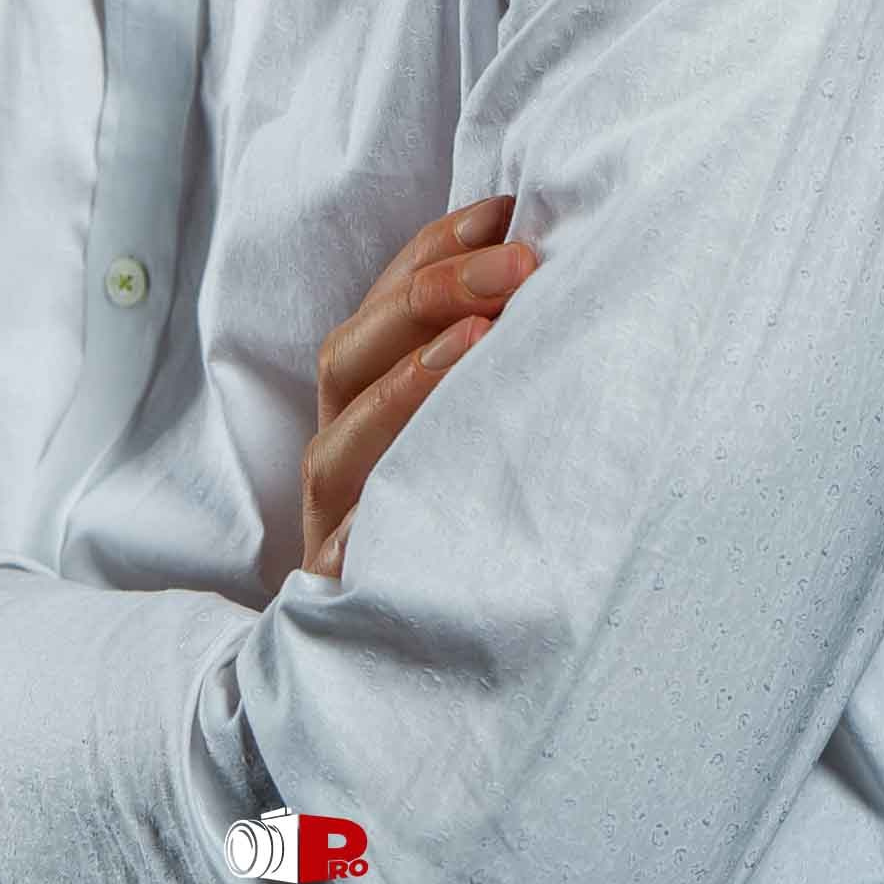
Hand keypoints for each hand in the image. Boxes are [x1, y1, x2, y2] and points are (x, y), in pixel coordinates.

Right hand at [301, 193, 537, 579]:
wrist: (434, 672)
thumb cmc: (480, 516)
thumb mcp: (486, 423)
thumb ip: (494, 352)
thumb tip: (552, 262)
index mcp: (364, 398)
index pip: (384, 301)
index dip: (437, 249)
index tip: (507, 211)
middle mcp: (339, 450)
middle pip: (350, 355)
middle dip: (433, 296)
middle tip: (519, 264)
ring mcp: (332, 522)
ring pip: (338, 445)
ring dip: (406, 384)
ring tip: (479, 340)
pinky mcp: (340, 594)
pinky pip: (344, 552)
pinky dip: (374, 517)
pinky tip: (432, 480)